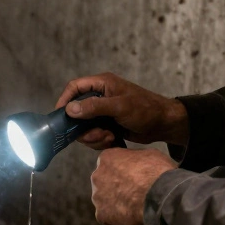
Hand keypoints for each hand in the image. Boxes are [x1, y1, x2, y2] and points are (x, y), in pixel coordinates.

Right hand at [55, 73, 188, 149]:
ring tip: (108, 137)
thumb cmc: (145, 110)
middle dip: (82, 127)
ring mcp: (103, 112)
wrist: (164, 124)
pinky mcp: (107, 125)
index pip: (75, 87)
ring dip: (93, 136)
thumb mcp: (119, 106)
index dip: (65, 100)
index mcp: (102, 84)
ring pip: (84, 127)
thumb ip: (94, 107)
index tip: (60, 117)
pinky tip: (112, 140)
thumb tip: (70, 109)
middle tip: (94, 135)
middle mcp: (100, 96)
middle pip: (77, 112)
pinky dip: (100, 140)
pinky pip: (94, 134)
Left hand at [91, 148, 175, 224]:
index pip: (109, 163)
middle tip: (133, 192)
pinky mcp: (101, 214)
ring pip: (104, 200)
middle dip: (116, 186)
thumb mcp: (149, 154)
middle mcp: (97, 176)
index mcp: (107, 157)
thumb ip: (135, 158)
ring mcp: (97, 196)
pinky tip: (130, 216)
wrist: (160, 196)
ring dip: (116, 202)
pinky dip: (117, 217)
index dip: (122, 170)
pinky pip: (107, 216)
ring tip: (133, 205)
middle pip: (104, 181)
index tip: (132, 176)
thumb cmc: (157, 172)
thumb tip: (136, 163)